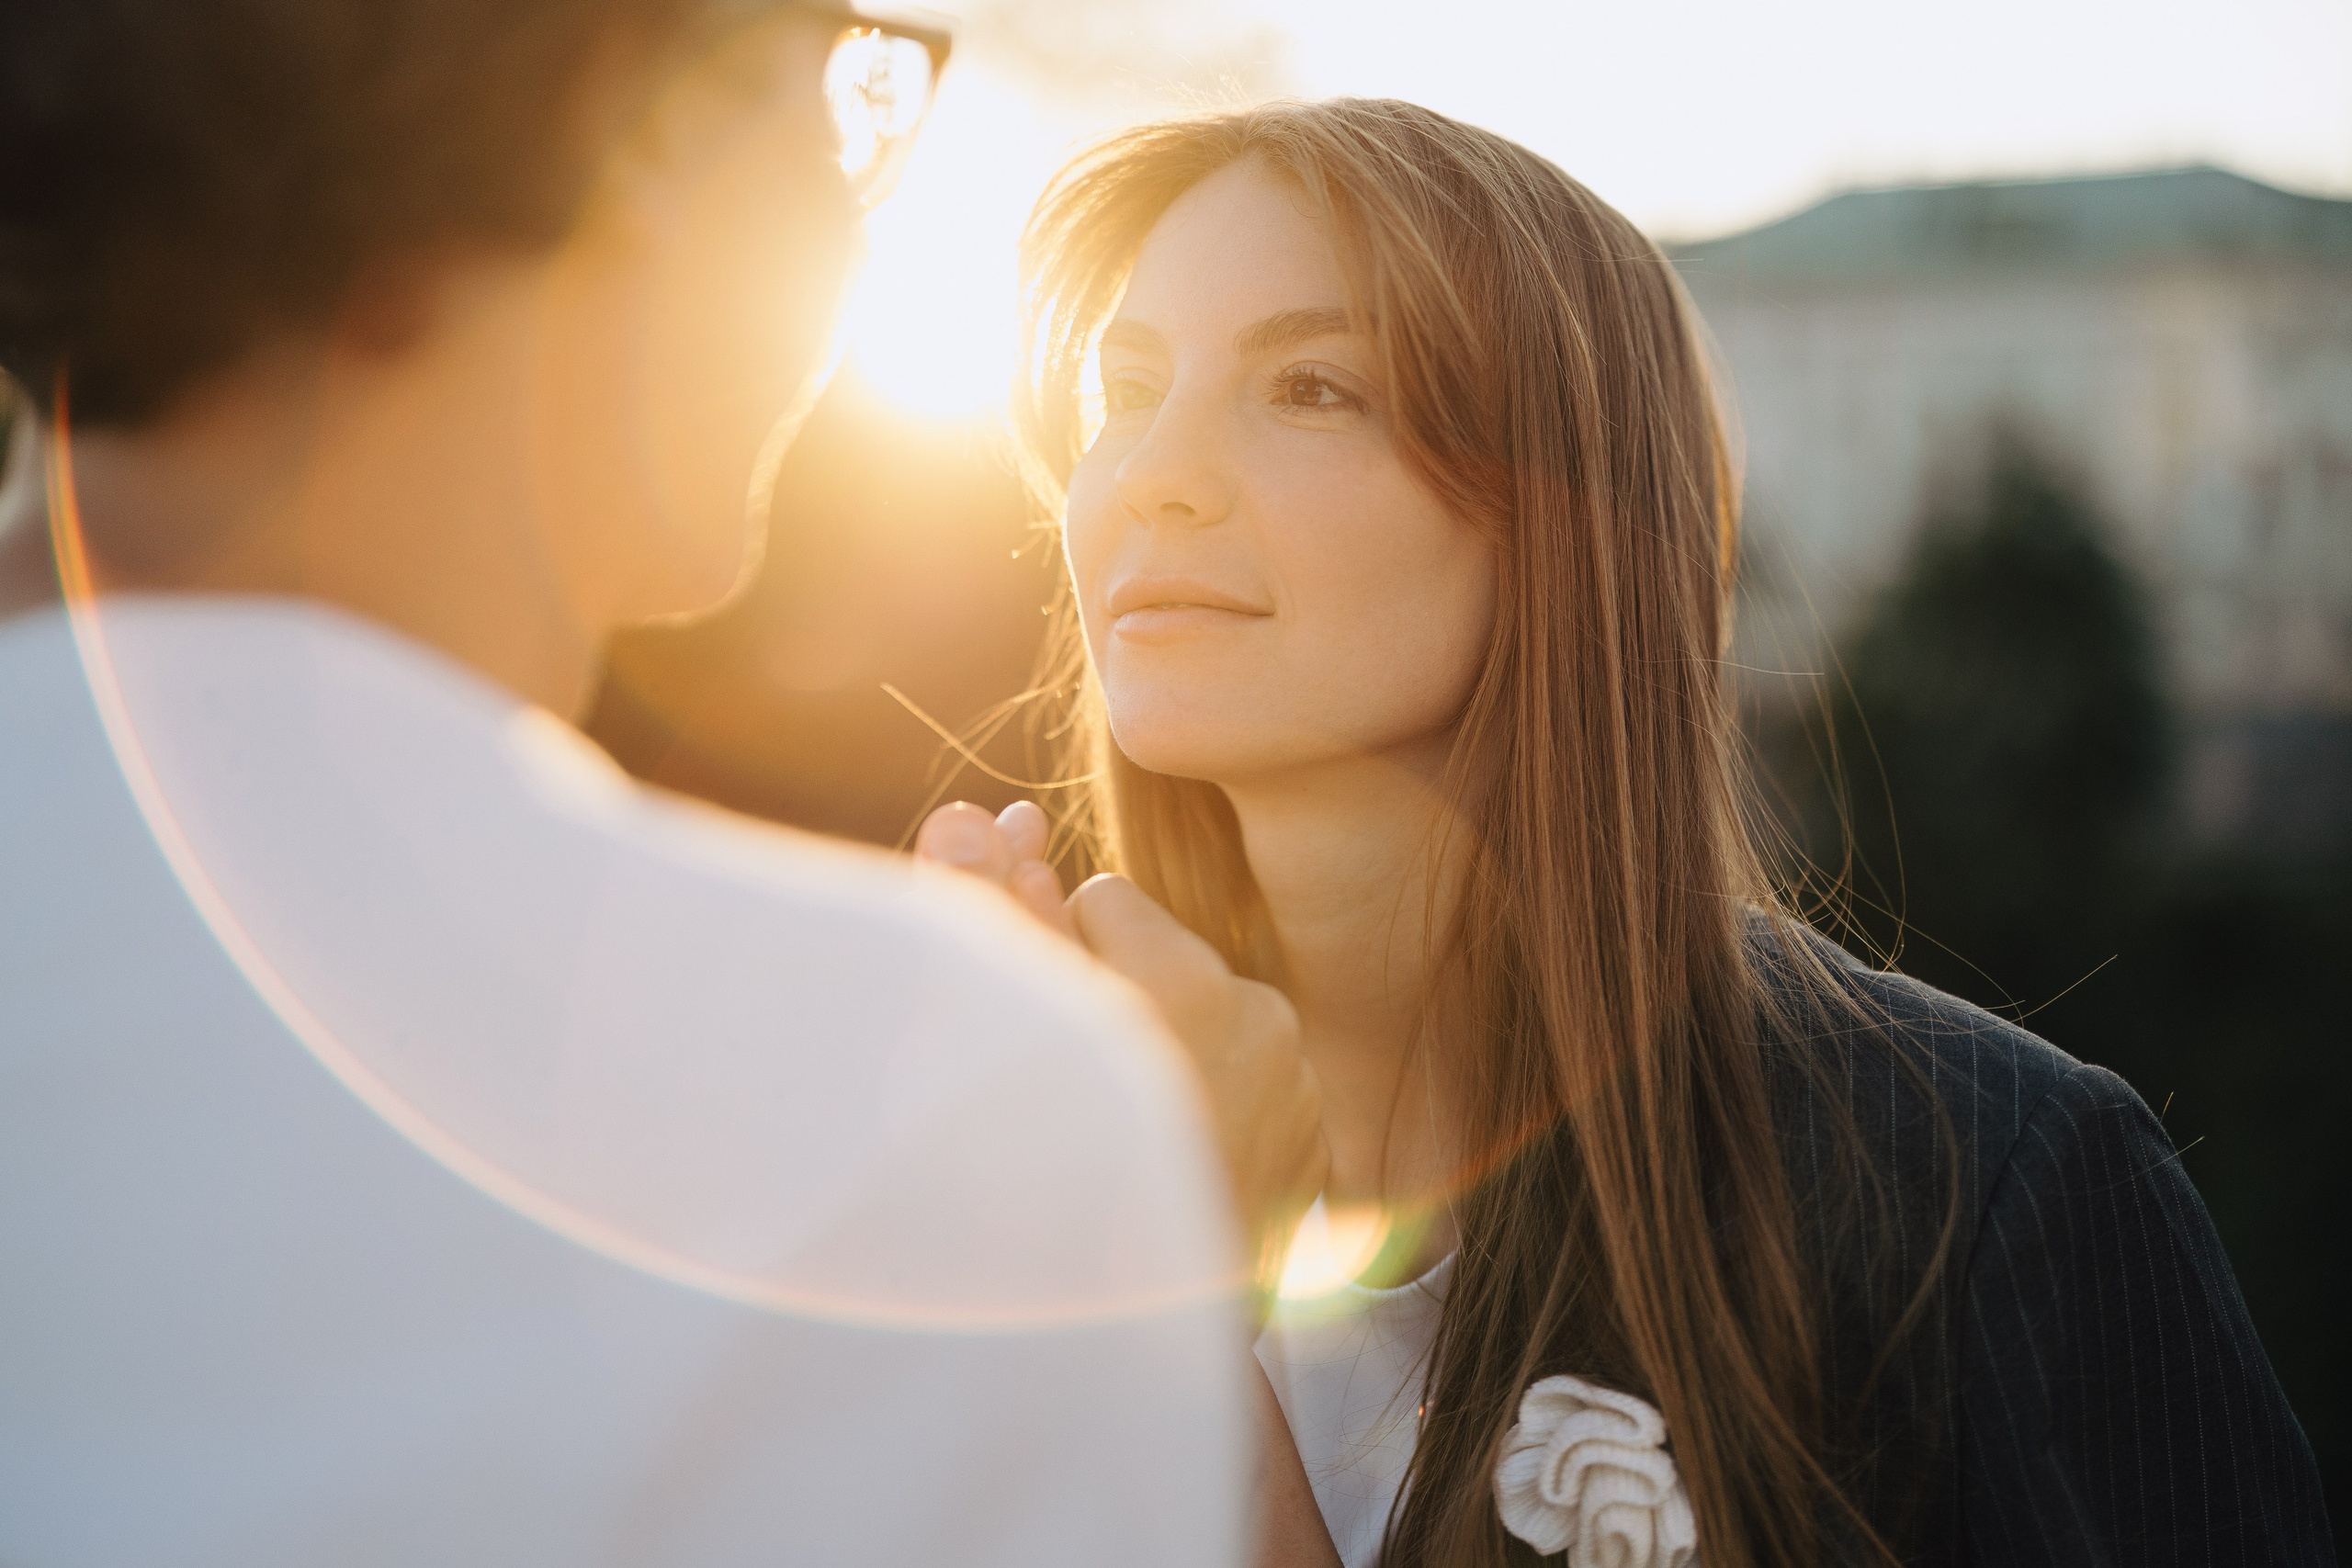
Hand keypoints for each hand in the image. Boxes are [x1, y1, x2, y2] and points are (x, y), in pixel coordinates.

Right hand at [916, 802, 1328, 1288]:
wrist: (1102, 1356)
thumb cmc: (1023, 1192)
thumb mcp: (979, 1039)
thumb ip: (981, 916)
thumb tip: (973, 816)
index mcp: (1185, 990)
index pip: (1103, 901)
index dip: (1054, 954)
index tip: (1032, 1017)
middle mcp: (1261, 1029)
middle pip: (1162, 965)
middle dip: (1112, 1002)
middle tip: (1062, 1090)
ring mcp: (1297, 1097)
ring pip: (1208, 1029)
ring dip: (1161, 1060)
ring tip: (1106, 1144)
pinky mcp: (1314, 1154)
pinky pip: (1251, 1091)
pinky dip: (1209, 1115)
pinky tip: (1161, 1171)